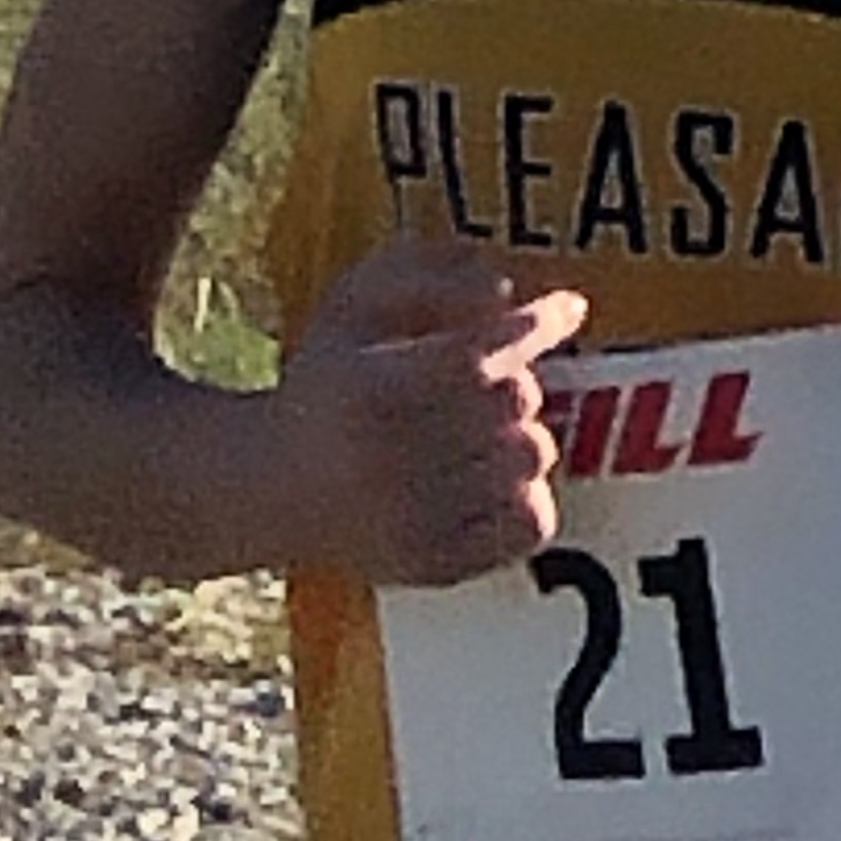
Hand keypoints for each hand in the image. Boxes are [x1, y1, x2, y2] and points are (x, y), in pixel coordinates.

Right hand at [270, 238, 588, 584]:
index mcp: (366, 390)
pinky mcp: (437, 567)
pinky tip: (487, 480)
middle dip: (513, 379)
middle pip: (516, 402)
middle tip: (480, 383)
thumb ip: (427, 272)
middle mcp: (388, 462)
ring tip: (478, 433)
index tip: (564, 309)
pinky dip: (528, 494)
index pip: (478, 356)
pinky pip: (534, 522)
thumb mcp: (354, 304)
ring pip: (532, 458)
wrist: (276, 489)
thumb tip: (505, 292)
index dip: (532, 326)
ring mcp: (414, 523)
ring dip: (519, 434)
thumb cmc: (330, 381)